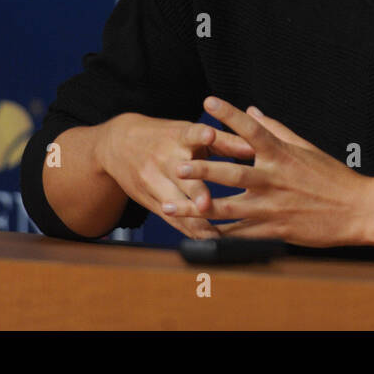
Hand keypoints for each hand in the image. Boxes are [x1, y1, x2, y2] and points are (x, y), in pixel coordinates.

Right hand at [95, 111, 255, 239]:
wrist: (119, 145)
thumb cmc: (165, 137)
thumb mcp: (189, 132)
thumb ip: (223, 141)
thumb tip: (255, 147)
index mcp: (178, 137)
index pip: (189, 133)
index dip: (200, 135)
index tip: (210, 134)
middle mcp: (165, 159)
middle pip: (182, 177)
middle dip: (194, 192)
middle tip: (208, 205)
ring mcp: (154, 182)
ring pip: (175, 204)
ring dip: (193, 220)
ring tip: (214, 235)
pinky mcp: (150, 201)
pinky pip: (172, 219)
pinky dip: (189, 230)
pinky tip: (207, 241)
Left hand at [165, 96, 372, 247]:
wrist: (357, 211)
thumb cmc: (332, 177)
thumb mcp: (305, 147)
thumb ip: (276, 128)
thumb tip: (253, 109)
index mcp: (282, 155)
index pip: (252, 129)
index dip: (230, 114)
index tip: (209, 102)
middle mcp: (273, 180)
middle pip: (230, 173)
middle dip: (201, 170)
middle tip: (177, 165)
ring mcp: (272, 208)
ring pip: (227, 208)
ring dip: (196, 208)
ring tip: (171, 207)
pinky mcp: (273, 231)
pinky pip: (239, 234)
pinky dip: (217, 235)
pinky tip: (196, 235)